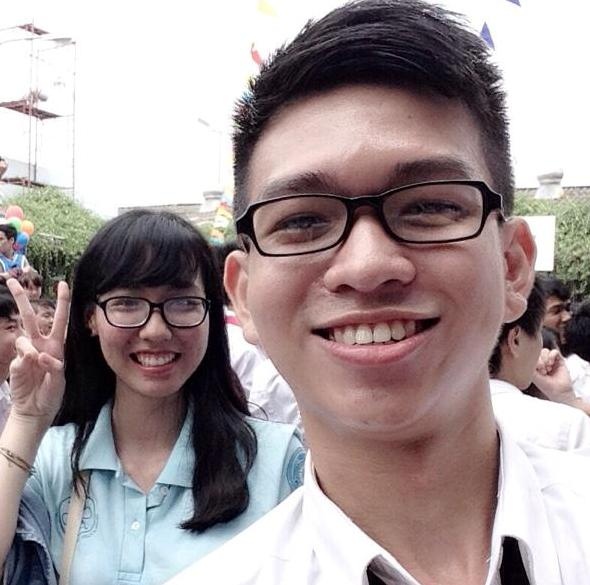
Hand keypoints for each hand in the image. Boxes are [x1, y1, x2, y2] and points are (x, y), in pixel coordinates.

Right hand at [6, 279, 69, 424]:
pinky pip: (21, 355)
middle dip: (21, 298)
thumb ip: (52, 366)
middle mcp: (40, 344)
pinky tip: (29, 370)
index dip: (62, 302)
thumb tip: (38, 354)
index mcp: (56, 345)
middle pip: (30, 316)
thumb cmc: (51, 394)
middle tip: (10, 280)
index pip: (60, 319)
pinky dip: (26, 362)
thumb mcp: (59, 380)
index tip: (62, 283)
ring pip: (23, 335)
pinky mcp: (16, 362)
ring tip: (37, 362)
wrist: (36, 410)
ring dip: (30, 348)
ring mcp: (26, 352)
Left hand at [532, 348, 575, 403]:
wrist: (558, 390)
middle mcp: (543, 362)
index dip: (533, 361)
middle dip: (539, 360)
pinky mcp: (560, 360)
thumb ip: (529, 366)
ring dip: (545, 358)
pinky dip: (551, 356)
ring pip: (545, 351)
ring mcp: (551, 361)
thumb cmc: (545, 385)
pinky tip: (551, 364)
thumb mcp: (533, 375)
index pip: (531, 356)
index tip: (537, 370)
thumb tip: (526, 357)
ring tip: (547, 368)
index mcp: (535, 365)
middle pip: (538, 352)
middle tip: (543, 371)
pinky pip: (554, 351)